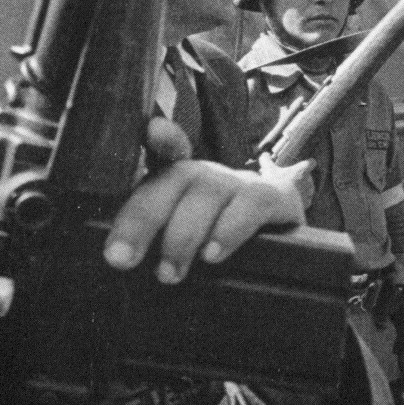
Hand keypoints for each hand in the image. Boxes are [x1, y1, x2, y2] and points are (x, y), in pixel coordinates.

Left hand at [106, 118, 305, 282]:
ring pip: (209, 191)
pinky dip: (230, 229)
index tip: (150, 131)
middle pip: (176, 177)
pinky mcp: (277, 198)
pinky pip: (253, 204)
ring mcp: (242, 183)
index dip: (160, 137)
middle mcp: (209, 174)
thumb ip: (152, 242)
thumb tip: (119, 262)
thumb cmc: (219, 245)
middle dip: (143, 217)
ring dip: (184, 234)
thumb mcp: (182, 242)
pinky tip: (213, 255)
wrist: (284, 244)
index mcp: (181, 180)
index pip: (165, 148)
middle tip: (120, 259)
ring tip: (169, 273)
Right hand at [257, 152, 315, 208]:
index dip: (308, 163)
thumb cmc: (273, 184)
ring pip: (308, 189)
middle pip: (308, 177)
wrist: (276, 203)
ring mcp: (308, 193)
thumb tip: (265, 154)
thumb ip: (266, 160)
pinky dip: (300, 201)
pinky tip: (292, 201)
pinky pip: (306, 201)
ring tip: (289, 192)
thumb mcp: (268, 169)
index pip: (311, 163)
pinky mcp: (306, 204)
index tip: (304, 165)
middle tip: (289, 181)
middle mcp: (308, 181)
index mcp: (302, 170)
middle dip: (300, 179)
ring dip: (301, 190)